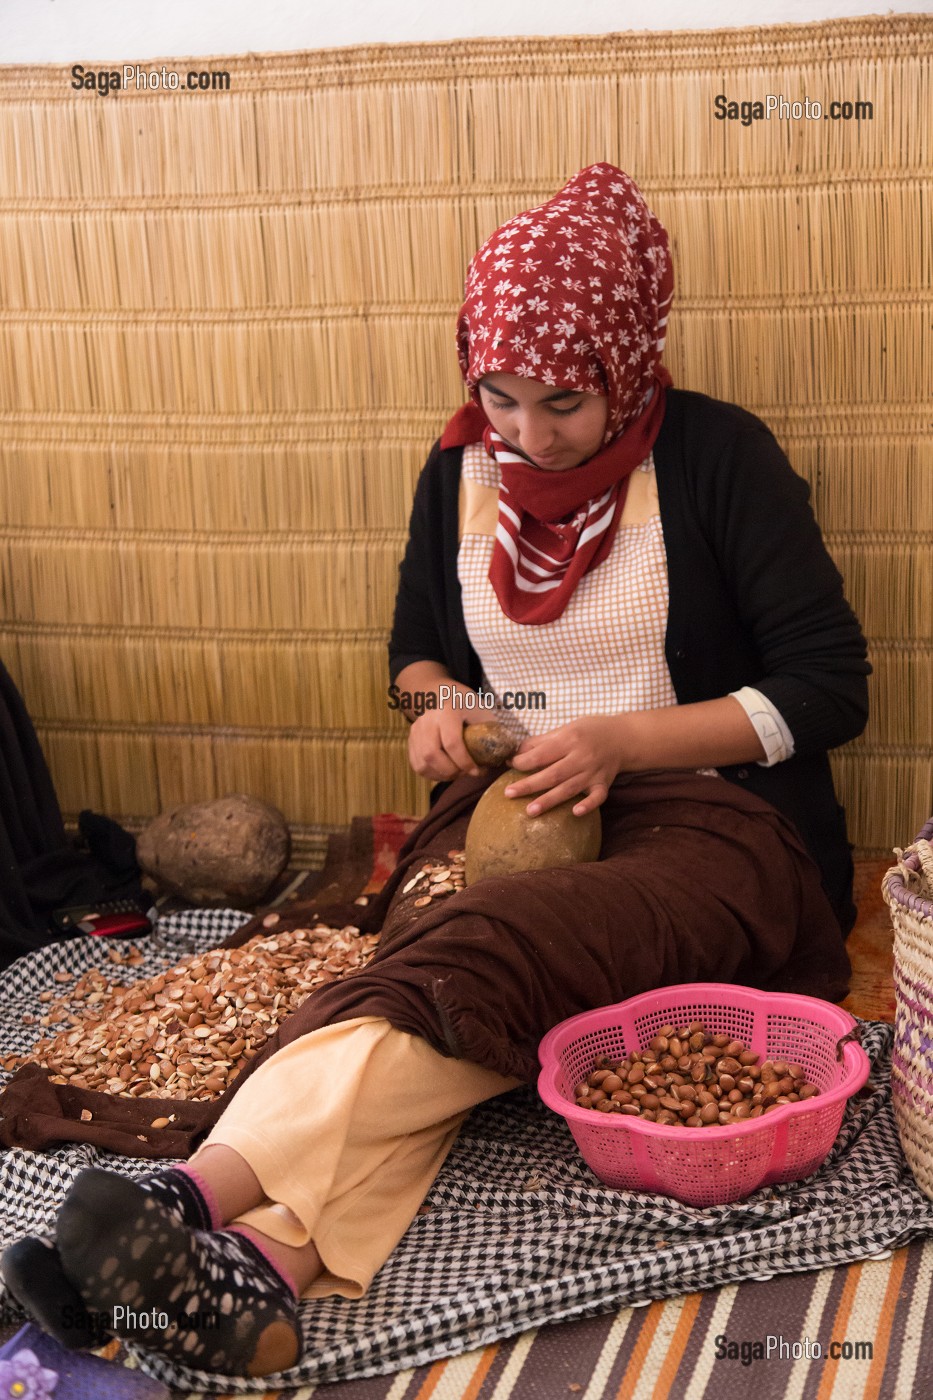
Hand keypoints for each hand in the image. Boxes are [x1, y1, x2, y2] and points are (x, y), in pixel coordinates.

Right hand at [408, 684, 483, 781]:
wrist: (441, 693)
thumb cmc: (466, 705)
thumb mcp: (482, 712)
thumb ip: (492, 733)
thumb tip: (508, 758)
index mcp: (447, 711)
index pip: (452, 742)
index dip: (465, 762)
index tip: (477, 771)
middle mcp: (427, 719)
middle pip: (432, 755)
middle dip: (451, 771)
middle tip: (466, 773)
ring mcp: (416, 729)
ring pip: (422, 763)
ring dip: (441, 775)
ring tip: (457, 773)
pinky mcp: (410, 739)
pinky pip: (417, 765)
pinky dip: (431, 774)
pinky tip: (445, 771)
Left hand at [505, 716, 624, 815]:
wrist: (623, 737)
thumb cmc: (589, 731)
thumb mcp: (565, 729)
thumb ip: (541, 741)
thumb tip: (516, 753)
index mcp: (569, 740)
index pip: (542, 754)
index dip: (524, 761)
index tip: (510, 766)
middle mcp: (581, 757)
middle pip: (552, 774)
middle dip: (529, 785)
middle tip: (509, 794)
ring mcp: (594, 772)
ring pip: (569, 788)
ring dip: (549, 800)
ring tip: (530, 811)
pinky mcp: (604, 783)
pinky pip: (597, 796)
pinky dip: (588, 805)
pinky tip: (575, 813)